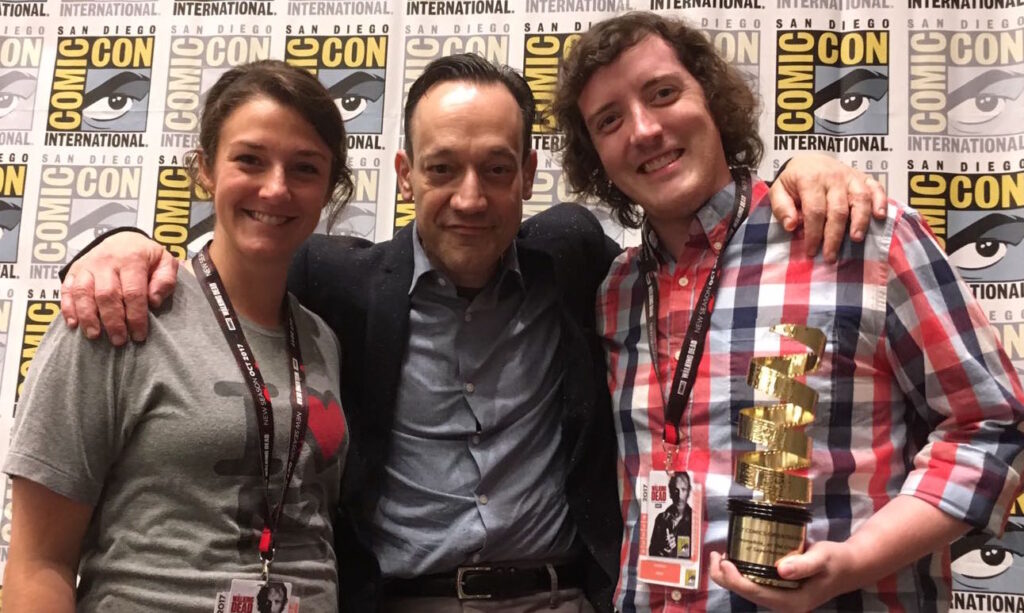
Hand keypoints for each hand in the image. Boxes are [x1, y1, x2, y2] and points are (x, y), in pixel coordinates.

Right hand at [60, 232, 177, 345]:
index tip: (139, 335)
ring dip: (88, 316)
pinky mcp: (74, 270)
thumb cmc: (147, 257)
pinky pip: (66, 289)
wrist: (123, 239)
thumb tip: (154, 302)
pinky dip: (68, 307)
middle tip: (119, 340)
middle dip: (113, 321)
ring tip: (95, 336)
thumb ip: (165, 281)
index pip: (133, 292)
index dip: (136, 316)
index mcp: (132, 258)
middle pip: (107, 295)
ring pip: (83, 292)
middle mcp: (107, 260)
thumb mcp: (165, 262)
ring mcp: (87, 265)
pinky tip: (73, 324)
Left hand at [709, 541, 858, 612]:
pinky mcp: (780, 592)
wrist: (849, 567)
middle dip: (725, 577)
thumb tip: (781, 570)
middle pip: (746, 594)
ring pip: (748, 591)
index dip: (734, 579)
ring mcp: (781, 600)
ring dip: (731, 576)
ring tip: (720, 556)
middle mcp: (784, 605)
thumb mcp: (822, 558)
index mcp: (792, 603)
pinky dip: (742, 574)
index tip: (724, 561)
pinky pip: (755, 585)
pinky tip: (735, 560)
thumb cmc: (836, 561)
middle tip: (715, 555)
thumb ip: (804, 565)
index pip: (754, 593)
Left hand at [769, 153, 886, 263]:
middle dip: (834, 235)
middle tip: (831, 256)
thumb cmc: (794, 180)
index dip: (814, 233)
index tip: (812, 251)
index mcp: (810, 180)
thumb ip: (782, 207)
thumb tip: (791, 226)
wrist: (809, 160)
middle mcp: (833, 177)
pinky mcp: (862, 177)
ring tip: (856, 239)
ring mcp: (850, 176)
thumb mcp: (778, 190)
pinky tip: (880, 217)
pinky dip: (880, 201)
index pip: (814, 211)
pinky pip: (876, 187)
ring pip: (860, 198)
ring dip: (860, 220)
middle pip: (838, 209)